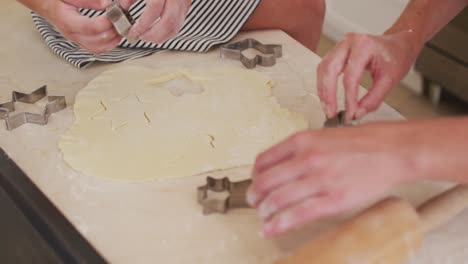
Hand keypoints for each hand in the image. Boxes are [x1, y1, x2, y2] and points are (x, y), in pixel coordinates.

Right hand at [43, 0, 120, 53]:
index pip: (91, 27)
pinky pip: (96, 48)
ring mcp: (76, 40)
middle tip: (122, 20)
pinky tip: (114, 35)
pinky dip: (108, 44)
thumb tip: (106, 4)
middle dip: (113, 32)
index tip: (116, 13)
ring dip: (113, 41)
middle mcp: (71, 34)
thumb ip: (87, 0)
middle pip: (97, 41)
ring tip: (121, 29)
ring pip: (98, 48)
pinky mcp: (80, 41)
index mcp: (67, 21)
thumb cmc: (55, 0)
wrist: (44, 4)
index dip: (106, 22)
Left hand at [127, 0, 190, 42]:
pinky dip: (167, 31)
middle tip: (141, 37)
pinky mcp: (187, 5)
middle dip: (153, 35)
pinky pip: (179, 23)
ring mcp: (184, 1)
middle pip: (169, 22)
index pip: (154, 9)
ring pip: (176, 26)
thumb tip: (122, 8)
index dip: (143, 24)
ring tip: (147, 36)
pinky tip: (156, 30)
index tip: (133, 30)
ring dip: (161, 36)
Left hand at [247, 122, 420, 237]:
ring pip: (277, 200)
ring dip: (264, 212)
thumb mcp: (323, 135)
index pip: (263, 160)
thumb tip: (279, 167)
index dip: (254, 176)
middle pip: (264, 182)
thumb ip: (300, 149)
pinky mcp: (334, 200)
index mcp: (302, 140)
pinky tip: (271, 229)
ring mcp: (320, 180)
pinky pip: (298, 215)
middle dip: (254, 196)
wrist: (393, 150)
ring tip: (263, 217)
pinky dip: (279, 225)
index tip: (255, 183)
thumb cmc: (361, 142)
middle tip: (254, 203)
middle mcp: (306, 158)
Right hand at [317, 31, 421, 120]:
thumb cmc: (395, 57)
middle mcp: (348, 42)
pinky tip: (326, 97)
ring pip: (323, 69)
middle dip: (328, 94)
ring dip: (323, 91)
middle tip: (331, 113)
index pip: (351, 76)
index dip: (349, 98)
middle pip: (330, 69)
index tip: (350, 114)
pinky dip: (323, 85)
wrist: (397, 45)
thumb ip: (374, 98)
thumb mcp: (391, 79)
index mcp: (364, 45)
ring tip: (327, 108)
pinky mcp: (335, 52)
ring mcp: (340, 46)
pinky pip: (324, 69)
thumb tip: (357, 113)